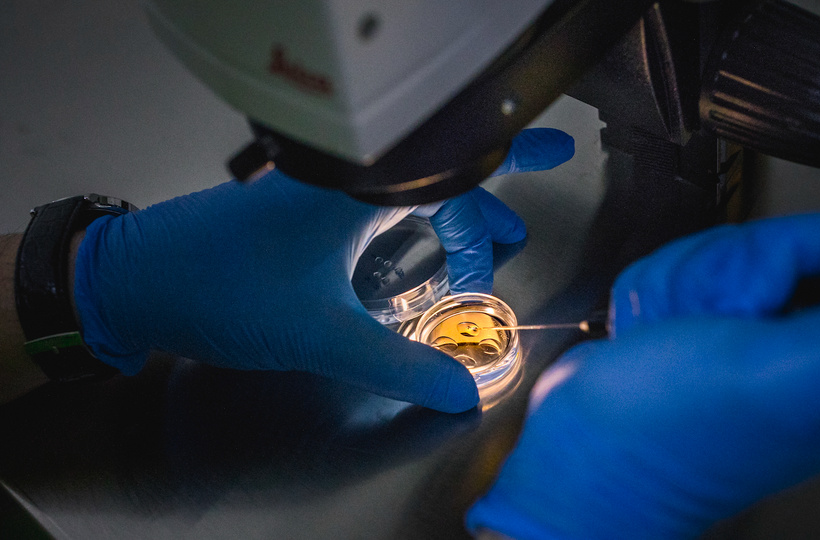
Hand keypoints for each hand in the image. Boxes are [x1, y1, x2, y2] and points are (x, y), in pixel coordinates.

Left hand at [72, 128, 572, 412]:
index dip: (508, 173)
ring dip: (452, 216)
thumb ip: (399, 366)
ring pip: (410, 193)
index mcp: (361, 186)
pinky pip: (378, 210)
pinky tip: (418, 259)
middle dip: (491, 193)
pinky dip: (413, 227)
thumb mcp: (321, 334)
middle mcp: (347, 180)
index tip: (545, 170)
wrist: (136, 280)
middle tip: (528, 203)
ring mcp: (323, 194)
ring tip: (487, 244)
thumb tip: (461, 392)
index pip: (458, 166)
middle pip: (443, 173)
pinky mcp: (303, 215)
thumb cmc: (221, 287)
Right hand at [467, 213, 819, 537]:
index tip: (750, 312)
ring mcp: (763, 337)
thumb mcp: (793, 375)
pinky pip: (690, 267)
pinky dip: (661, 294)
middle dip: (728, 272)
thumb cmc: (673, 422)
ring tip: (674, 337)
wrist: (585, 456)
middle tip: (707, 328)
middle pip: (785, 240)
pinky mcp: (714, 330)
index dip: (785, 261)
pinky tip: (657, 337)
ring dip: (686, 285)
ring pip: (730, 250)